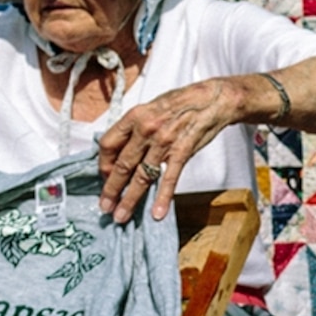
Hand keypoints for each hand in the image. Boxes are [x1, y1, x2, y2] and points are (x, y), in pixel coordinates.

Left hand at [97, 77, 254, 223]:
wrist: (211, 99)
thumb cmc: (180, 103)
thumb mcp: (150, 108)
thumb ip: (134, 128)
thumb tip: (120, 150)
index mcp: (134, 116)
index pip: (108, 144)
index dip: (103, 165)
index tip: (103, 177)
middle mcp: (146, 129)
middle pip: (122, 165)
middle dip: (111, 190)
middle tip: (105, 207)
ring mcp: (164, 142)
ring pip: (142, 176)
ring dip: (130, 199)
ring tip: (121, 216)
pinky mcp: (182, 152)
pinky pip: (169, 179)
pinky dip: (163, 198)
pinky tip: (157, 213)